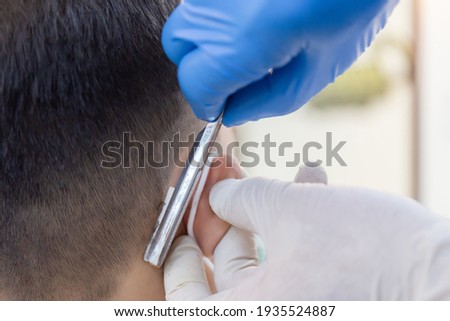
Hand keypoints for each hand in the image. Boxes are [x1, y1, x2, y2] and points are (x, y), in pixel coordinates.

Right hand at [162, 0, 398, 125]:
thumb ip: (264, 102)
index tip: (219, 108)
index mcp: (241, 39)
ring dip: (205, 39)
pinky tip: (250, 19)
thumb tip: (230, 112)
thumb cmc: (349, 7)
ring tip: (248, 43)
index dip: (205, 102)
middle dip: (197, 67)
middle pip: (177, 46)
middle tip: (231, 76)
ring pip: (187, 19)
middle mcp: (217, 5)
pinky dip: (217, 17)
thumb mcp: (312, 73)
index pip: (192, 83)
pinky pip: (205, 2)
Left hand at [164, 168, 449, 299]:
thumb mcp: (293, 211)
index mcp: (248, 313)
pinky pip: (297, 259)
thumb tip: (218, 193)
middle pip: (226, 266)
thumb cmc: (368, 253)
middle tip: (224, 176)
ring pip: (265, 255)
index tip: (179, 212)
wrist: (444, 278)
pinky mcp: (326, 296)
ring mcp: (299, 308)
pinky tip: (310, 182)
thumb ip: (243, 199)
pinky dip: (297, 223)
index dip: (177, 246)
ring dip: (264, 209)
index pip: (186, 289)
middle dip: (226, 212)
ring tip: (267, 172)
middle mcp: (269, 315)